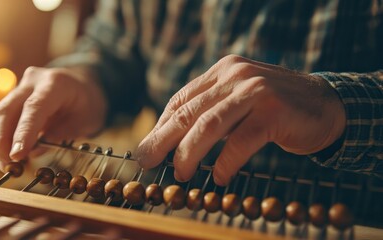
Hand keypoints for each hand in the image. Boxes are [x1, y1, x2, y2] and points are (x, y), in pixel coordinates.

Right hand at [0, 66, 106, 170]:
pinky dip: (4, 136)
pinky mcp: (15, 96)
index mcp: (56, 83)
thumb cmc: (88, 103)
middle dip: (2, 141)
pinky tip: (9, 154)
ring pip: (1, 114)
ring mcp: (22, 86)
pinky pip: (4, 116)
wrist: (83, 85)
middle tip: (7, 166)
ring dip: (0, 141)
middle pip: (7, 110)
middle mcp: (34, 80)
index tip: (16, 155)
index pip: (34, 108)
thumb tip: (33, 151)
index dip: (23, 133)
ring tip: (7, 165)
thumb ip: (61, 133)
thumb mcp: (86, 121)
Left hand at [135, 55, 345, 185]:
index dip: (161, 125)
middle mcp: (236, 75)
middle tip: (147, 160)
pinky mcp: (274, 111)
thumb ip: (212, 111)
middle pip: (188, 111)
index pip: (182, 98)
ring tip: (181, 173)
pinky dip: (226, 163)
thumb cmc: (275, 108)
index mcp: (223, 70)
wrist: (326, 105)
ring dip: (189, 153)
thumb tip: (172, 140)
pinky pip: (240, 142)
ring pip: (208, 125)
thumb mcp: (239, 101)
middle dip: (163, 139)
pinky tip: (220, 177)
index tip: (148, 146)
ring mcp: (255, 91)